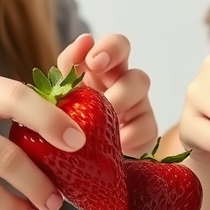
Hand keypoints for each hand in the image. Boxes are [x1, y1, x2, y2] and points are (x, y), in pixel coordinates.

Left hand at [57, 33, 156, 156]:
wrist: (85, 164)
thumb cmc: (73, 128)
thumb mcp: (62, 102)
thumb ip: (64, 77)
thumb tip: (80, 46)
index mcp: (101, 71)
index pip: (111, 45)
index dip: (106, 47)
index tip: (91, 61)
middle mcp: (121, 80)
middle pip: (125, 49)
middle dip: (112, 54)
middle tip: (96, 68)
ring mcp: (138, 103)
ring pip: (139, 81)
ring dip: (117, 98)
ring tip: (99, 119)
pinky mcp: (148, 130)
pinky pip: (146, 126)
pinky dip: (128, 135)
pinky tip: (115, 145)